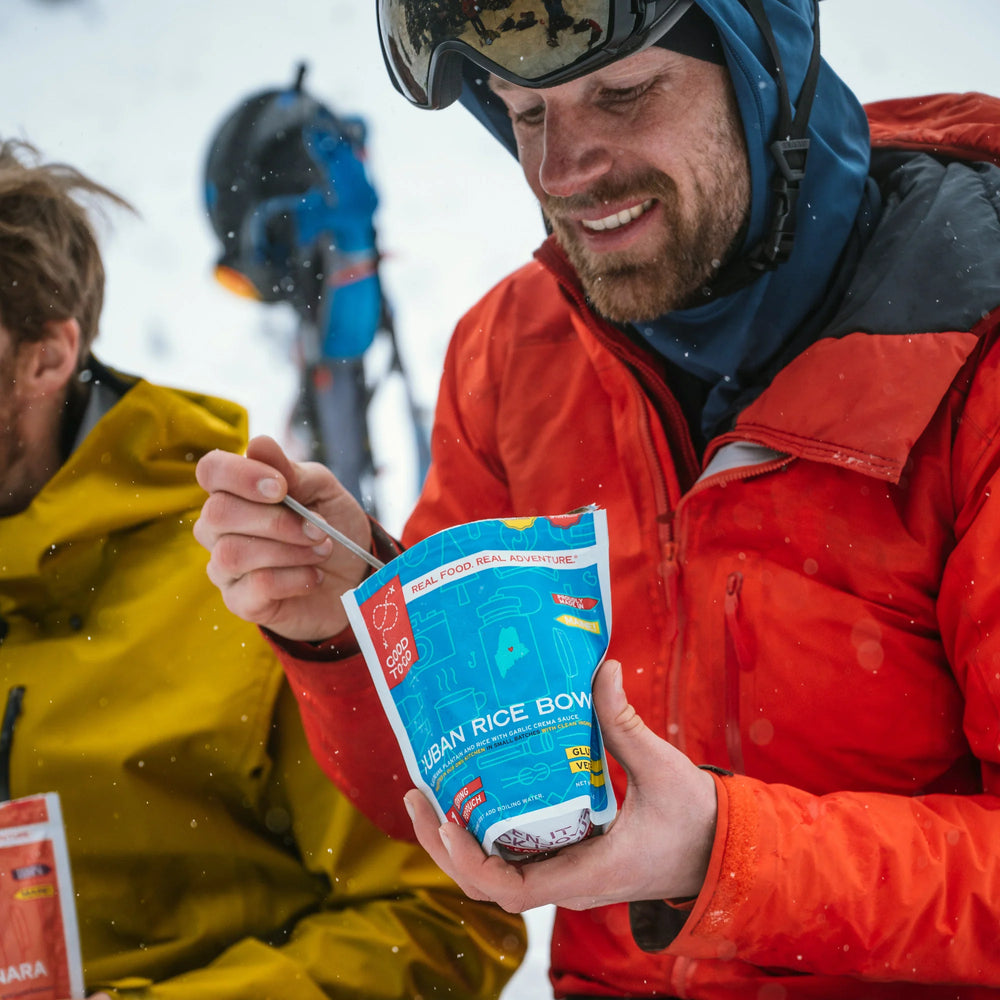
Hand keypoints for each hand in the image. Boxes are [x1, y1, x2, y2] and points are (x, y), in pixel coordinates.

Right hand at [194, 435, 372, 640]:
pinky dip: (294, 578)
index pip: (210, 470)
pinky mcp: (241, 602)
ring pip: (234, 553)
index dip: (240, 475)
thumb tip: (258, 445)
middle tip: (319, 528)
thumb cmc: (332, 526)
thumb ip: (292, 470)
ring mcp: (225, 568)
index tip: (281, 487)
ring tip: (322, 550)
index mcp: (235, 492)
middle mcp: (219, 529)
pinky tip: (314, 576)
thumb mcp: (323, 490)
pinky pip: (255, 586)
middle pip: (218, 513)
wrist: (355, 575)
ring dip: (290, 550)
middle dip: (276, 520)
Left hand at [405, 659, 717, 911]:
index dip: (470, 862)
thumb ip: (626, 723)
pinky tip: (471, 796)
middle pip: (485, 884)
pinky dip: (484, 834)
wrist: (722, 852)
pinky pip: (514, 856)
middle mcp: (567, 880)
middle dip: (442, 846)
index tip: (447, 822)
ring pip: (494, 873)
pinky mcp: (569, 858)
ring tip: (428, 794)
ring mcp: (565, 873)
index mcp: (587, 872)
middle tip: (415, 795)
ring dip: (455, 842)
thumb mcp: (663, 770)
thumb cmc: (696, 821)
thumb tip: (603, 668)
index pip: (511, 890)